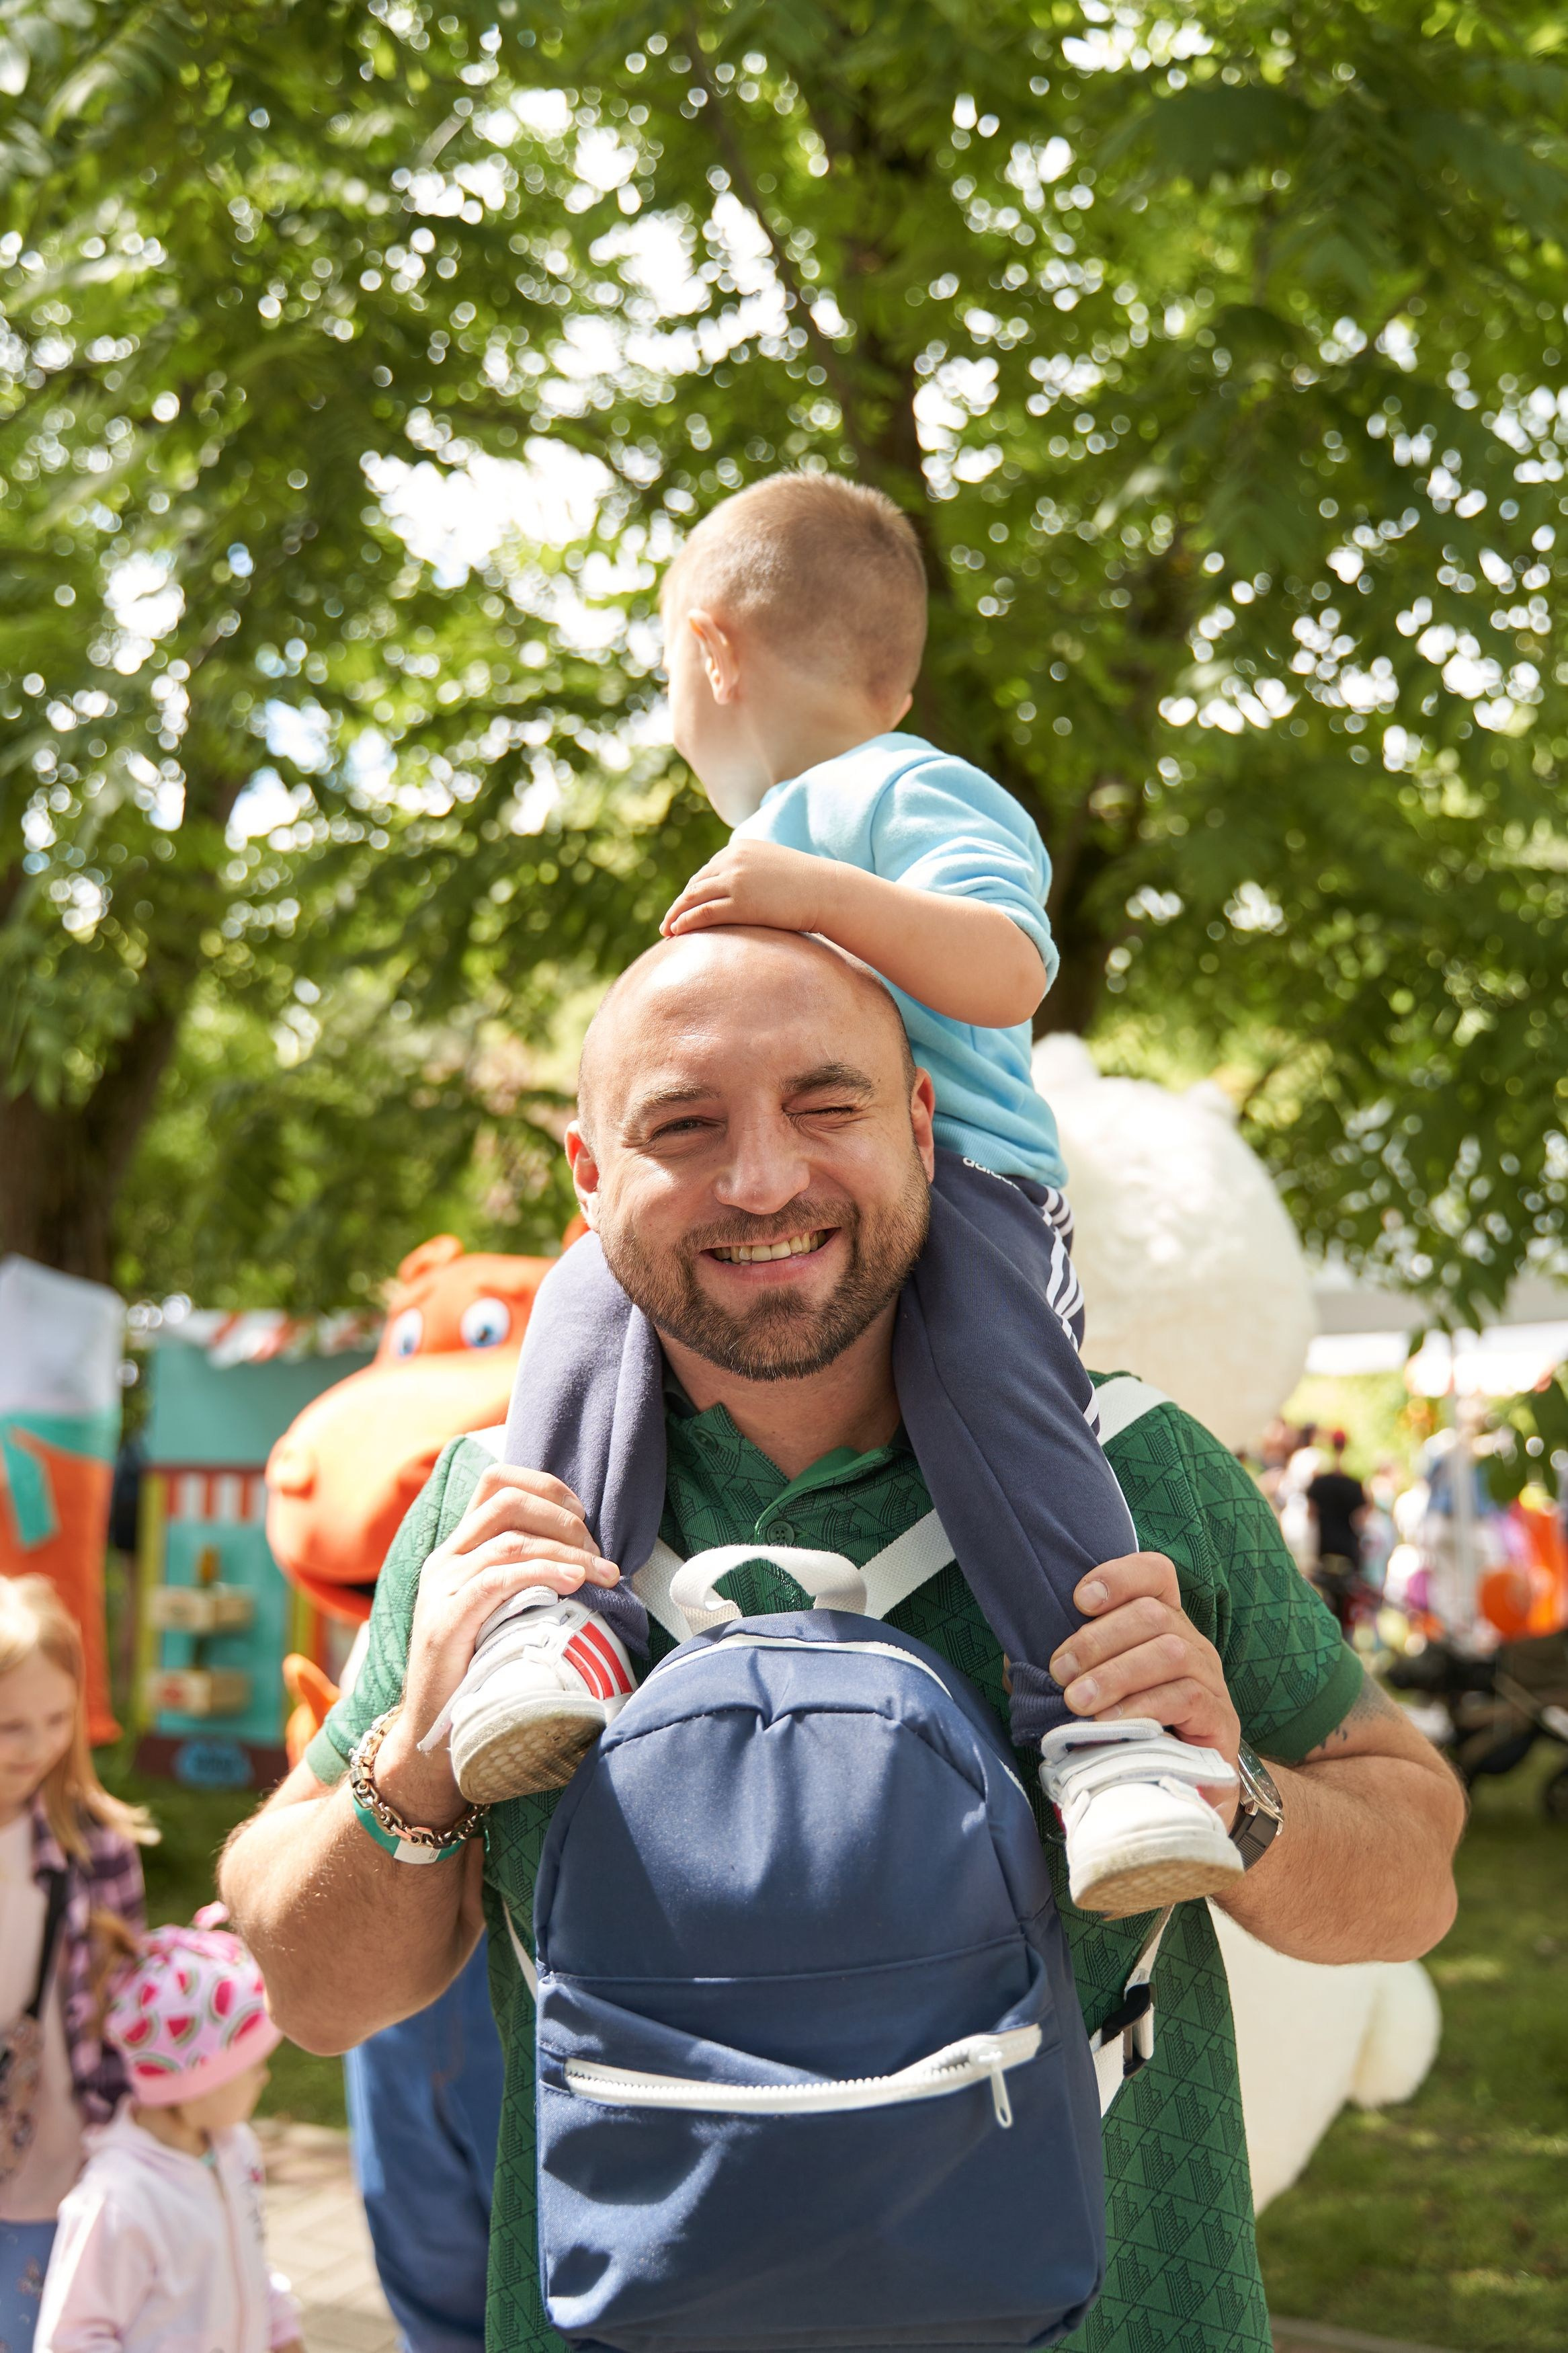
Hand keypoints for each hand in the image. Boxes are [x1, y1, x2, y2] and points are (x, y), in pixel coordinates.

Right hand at [376, 1464, 618, 1828]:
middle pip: (507, 1501)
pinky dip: (544, 1573)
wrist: (435, 1733)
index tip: (583, 1514)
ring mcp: (441, 1588)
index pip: (497, 1482)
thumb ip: (530, 1576)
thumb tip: (593, 1555)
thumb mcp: (505, 1611)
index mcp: (458, 1549)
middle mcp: (445, 1559)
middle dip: (563, 1519)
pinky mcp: (445, 1621)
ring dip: (568, 1551)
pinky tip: (574, 1583)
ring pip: (511, 1540)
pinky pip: (499, 1578)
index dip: (546, 1486)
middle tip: (598, 1555)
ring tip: (602, 1575)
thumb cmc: (482, 1671)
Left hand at [662, 840, 831, 938]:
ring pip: (694, 898)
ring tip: (666, 932)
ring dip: (676, 915)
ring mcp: (735, 879)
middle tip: (668, 923)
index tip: (685, 907)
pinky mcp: (739, 902)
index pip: (707, 871)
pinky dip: (686, 922)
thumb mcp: (776, 870)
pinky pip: (704, 913)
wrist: (827, 891)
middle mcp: (732, 859)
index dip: (693, 892)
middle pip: (696, 884)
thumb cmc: (808, 886)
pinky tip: (677, 933)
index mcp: (739, 848)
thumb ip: (756, 875)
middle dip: (681, 904)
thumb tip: (748, 894)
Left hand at [1049, 1552, 1240, 1824]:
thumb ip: (1065, 1673)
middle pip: (1152, 1613)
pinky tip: (1112, 1724)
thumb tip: (1017, 1669)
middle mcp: (1191, 1643)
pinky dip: (1143, 1707)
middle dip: (1097, 1639)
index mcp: (1163, 1625)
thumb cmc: (1131, 1732)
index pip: (1155, 1574)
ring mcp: (1209, 1678)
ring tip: (1078, 1702)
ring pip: (1169, 1652)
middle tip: (1060, 1671)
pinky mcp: (1219, 1717)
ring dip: (1115, 1674)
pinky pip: (1185, 1697)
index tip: (1079, 1599)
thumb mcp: (1098, 1693)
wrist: (1185, 1791)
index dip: (1118, 1575)